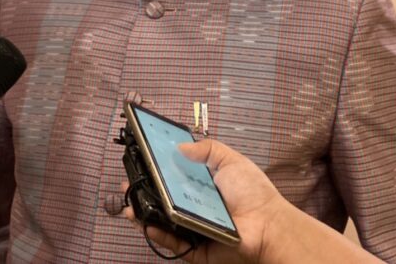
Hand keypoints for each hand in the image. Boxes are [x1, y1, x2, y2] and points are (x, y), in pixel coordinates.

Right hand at [124, 138, 284, 263]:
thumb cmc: (253, 193)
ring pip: (162, 222)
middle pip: (161, 199)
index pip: (172, 176)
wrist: (269, 224)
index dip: (154, 170)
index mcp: (201, 185)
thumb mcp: (230, 160)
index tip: (139, 161)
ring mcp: (193, 227)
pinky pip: (173, 243)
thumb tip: (180, 146)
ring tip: (129, 205)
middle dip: (142, 191)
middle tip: (127, 183)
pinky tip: (147, 224)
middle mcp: (193, 206)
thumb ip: (207, 149)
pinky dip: (159, 235)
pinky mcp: (195, 248)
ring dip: (143, 214)